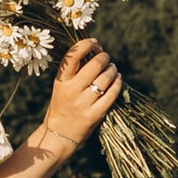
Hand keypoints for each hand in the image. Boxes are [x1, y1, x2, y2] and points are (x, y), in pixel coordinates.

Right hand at [36, 36, 123, 163]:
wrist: (59, 134)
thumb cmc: (62, 105)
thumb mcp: (62, 86)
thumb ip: (75, 70)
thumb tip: (97, 49)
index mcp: (61, 81)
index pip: (73, 56)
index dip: (85, 45)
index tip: (95, 43)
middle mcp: (71, 90)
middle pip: (94, 65)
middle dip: (104, 58)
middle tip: (106, 58)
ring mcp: (83, 103)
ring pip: (105, 78)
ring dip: (112, 70)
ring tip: (113, 69)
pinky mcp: (94, 114)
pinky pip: (111, 94)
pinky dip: (117, 84)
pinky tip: (118, 80)